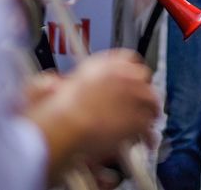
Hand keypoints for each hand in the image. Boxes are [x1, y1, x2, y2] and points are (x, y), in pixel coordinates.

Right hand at [26, 49, 159, 163]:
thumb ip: (51, 83)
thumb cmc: (54, 112)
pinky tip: (145, 141)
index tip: (130, 81)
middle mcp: (123, 74)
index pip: (127, 58)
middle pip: (144, 78)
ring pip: (151, 102)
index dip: (130, 72)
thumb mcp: (48, 88)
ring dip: (149, 113)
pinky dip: (148, 136)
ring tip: (146, 124)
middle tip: (139, 104)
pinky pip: (149, 126)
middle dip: (143, 91)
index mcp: (103, 64)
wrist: (65, 127)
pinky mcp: (139, 118)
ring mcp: (134, 95)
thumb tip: (51, 83)